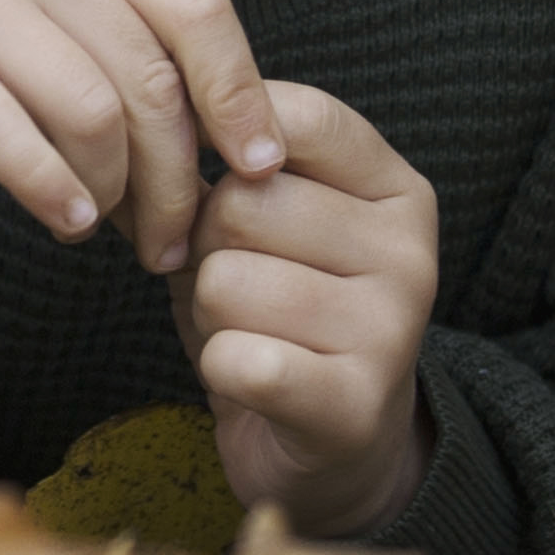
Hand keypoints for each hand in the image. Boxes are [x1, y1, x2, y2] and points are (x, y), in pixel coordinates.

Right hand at [0, 0, 287, 273]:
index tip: (257, 169)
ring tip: (110, 239)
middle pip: (148, 80)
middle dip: (178, 179)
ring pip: (89, 112)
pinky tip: (63, 225)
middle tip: (169, 245)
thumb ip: (101, 28)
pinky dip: (47, 187)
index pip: (196, 9)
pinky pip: (2, 129)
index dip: (242, 93)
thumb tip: (204, 128)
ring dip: (116, 194)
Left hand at [165, 81, 437, 537]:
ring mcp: (391, 333)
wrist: (329, 447)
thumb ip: (218, 159)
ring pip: (225, 281)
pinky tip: (251, 380)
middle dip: (207, 248)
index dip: (220, 145)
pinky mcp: (354, 407)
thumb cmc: (282, 310)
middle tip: (241, 289)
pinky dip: (219, 367)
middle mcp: (411, 254)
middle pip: (242, 203)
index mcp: (398, 191)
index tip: (212, 186)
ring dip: (210, 315)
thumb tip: (143, 107)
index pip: (297, 118)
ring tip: (252, 334)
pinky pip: (236, 358)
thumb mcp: (261, 221)